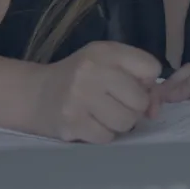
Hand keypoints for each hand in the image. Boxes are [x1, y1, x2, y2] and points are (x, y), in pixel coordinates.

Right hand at [33, 41, 162, 143]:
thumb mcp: (108, 64)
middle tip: (116, 103)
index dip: (147, 82)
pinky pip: (107, 137)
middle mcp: (92, 71)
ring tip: (103, 114)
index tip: (132, 85)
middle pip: (140, 100)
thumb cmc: (80, 78)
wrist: (34, 94)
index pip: (151, 68)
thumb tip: (155, 108)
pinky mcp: (72, 123)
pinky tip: (90, 123)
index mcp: (105, 51)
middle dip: (134, 107)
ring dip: (119, 123)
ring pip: (126, 122)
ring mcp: (80, 98)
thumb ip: (139, 78)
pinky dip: (103, 134)